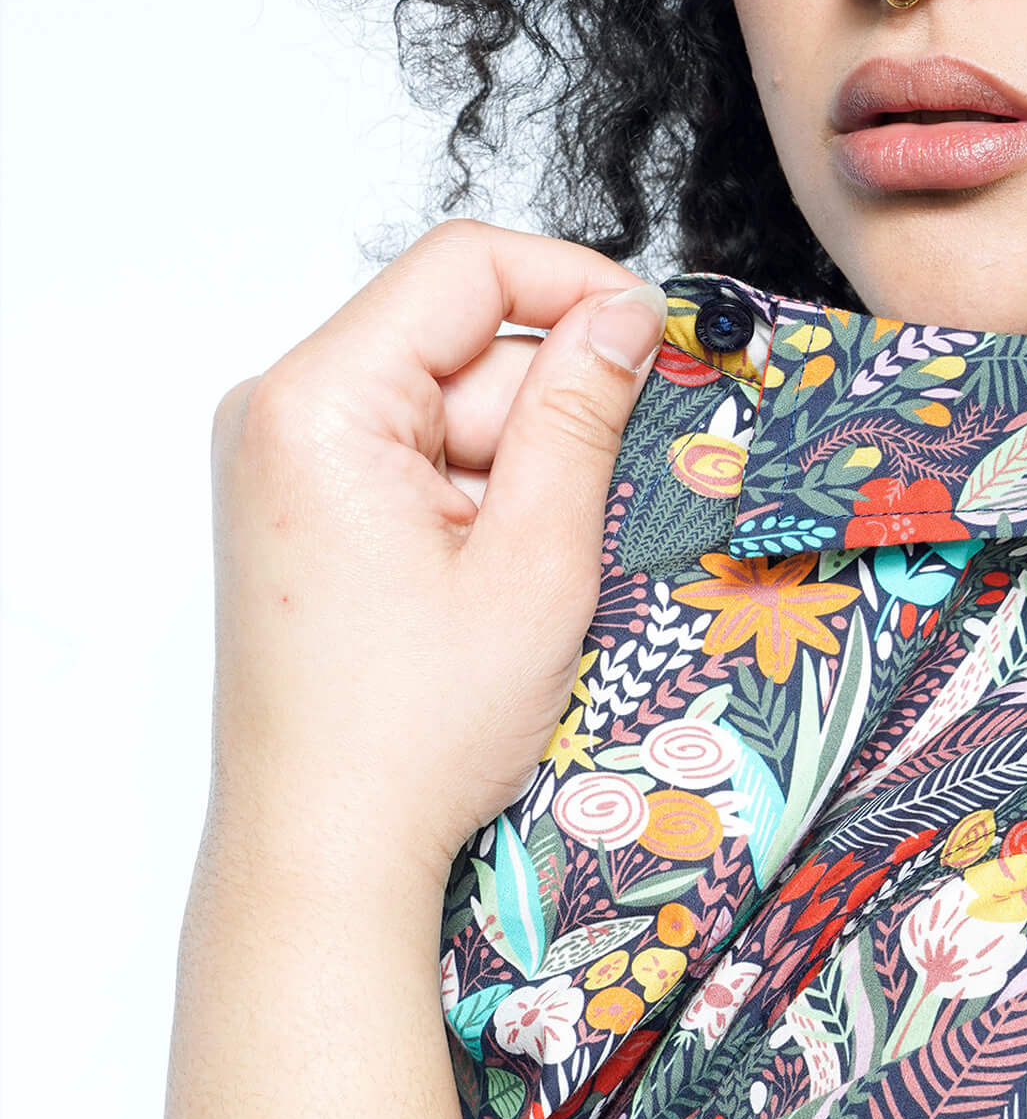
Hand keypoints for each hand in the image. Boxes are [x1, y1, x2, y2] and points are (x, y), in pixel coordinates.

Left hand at [203, 219, 668, 886]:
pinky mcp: (305, 504)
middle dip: (546, 419)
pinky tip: (486, 586)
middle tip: (578, 529)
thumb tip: (625, 313)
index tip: (655, 339)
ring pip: (452, 404)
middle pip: (463, 343)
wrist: (324, 850)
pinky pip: (420, 453)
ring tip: (520, 584)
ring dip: (517, 476)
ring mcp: (287, 460)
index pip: (464, 267)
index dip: (575, 286)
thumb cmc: (409, 734)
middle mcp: (280, 412)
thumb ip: (582, 416)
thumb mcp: (536, 562)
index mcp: (316, 403)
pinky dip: (478, 503)